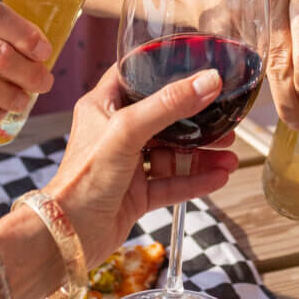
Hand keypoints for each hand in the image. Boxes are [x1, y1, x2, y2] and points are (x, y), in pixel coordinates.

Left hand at [45, 66, 238, 264]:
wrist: (67, 236)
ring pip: (173, 153)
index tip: (193, 62)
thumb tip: (208, 81)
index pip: (135, 77)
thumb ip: (169, 105)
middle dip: (197, 119)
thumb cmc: (82, 179)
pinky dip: (196, 180)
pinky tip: (219, 177)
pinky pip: (173, 182)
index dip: (161, 67)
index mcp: (103, 108)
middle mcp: (116, 134)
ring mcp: (128, 165)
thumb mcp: (127, 131)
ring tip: (231, 153)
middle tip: (224, 117)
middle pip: (164, 118)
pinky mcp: (136, 193)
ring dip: (202, 153)